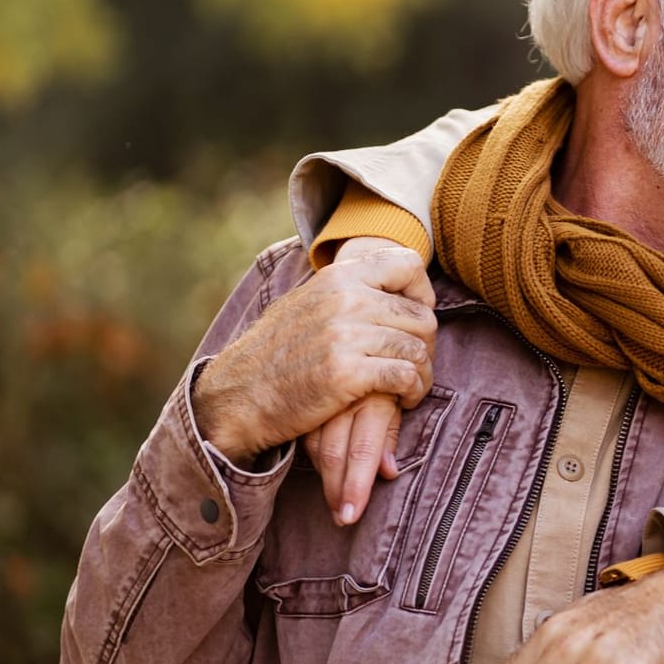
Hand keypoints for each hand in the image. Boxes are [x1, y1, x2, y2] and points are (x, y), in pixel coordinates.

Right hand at [300, 237, 428, 523]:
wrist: (238, 397)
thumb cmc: (274, 354)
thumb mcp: (305, 303)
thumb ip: (345, 290)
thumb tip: (389, 284)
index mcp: (338, 277)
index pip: (409, 264)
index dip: (422, 293)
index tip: (412, 318)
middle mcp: (346, 299)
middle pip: (421, 315)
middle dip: (425, 344)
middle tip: (414, 364)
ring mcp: (347, 335)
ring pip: (418, 348)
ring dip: (423, 372)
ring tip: (411, 386)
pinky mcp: (348, 373)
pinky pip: (407, 375)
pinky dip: (413, 390)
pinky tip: (404, 398)